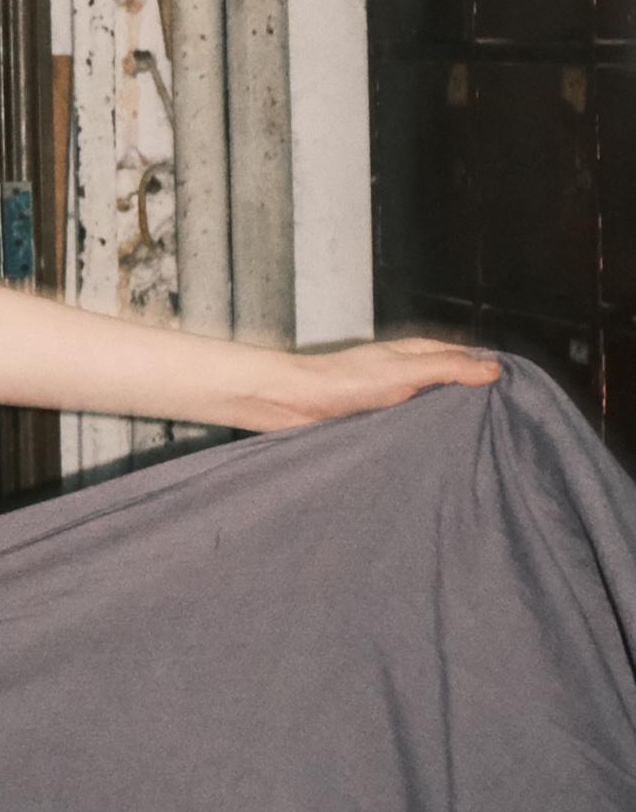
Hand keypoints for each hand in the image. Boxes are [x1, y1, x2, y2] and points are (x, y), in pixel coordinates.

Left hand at [229, 336, 500, 433]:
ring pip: (434, 411)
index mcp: (418, 354)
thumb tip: (494, 368)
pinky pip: (412, 431)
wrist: (290, 404)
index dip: (492, 375)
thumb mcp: (403, 371)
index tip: (521, 398)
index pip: (468, 359)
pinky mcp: (378, 424)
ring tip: (481, 450)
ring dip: (451, 426)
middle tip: (508, 432)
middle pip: (454, 387)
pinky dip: (427, 440)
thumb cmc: (340, 382)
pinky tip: (439, 458)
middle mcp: (408, 374)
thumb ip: (448, 368)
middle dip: (477, 405)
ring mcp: (393, 399)